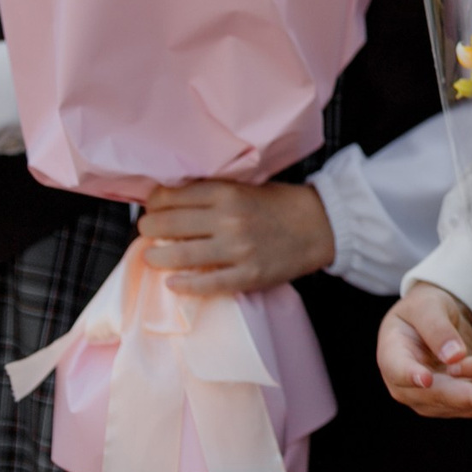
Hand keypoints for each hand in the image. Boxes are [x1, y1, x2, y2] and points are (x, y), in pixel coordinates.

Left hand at [138, 181, 334, 294]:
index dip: (154, 203)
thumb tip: (169, 201)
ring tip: (153, 257)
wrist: (322, 225)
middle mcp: (228, 219)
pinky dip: (183, 285)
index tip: (153, 208)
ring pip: (178, 256)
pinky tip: (173, 282)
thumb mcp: (247, 186)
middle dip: (149, 229)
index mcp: (228, 192)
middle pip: (166, 225)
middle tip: (149, 232)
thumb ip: (212, 192)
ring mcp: (238, 249)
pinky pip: (205, 284)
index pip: (171, 197)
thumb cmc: (282, 204)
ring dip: (156, 258)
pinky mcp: (248, 275)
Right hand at [378, 284, 471, 418]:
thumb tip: (454, 356)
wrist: (432, 320)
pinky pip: (464, 406)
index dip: (410, 375)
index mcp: (392, 355)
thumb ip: (437, 329)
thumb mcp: (428, 308)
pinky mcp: (445, 402)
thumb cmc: (425, 309)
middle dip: (464, 398)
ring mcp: (424, 396)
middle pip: (433, 395)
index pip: (398, 369)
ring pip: (452, 405)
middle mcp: (404, 384)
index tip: (426, 379)